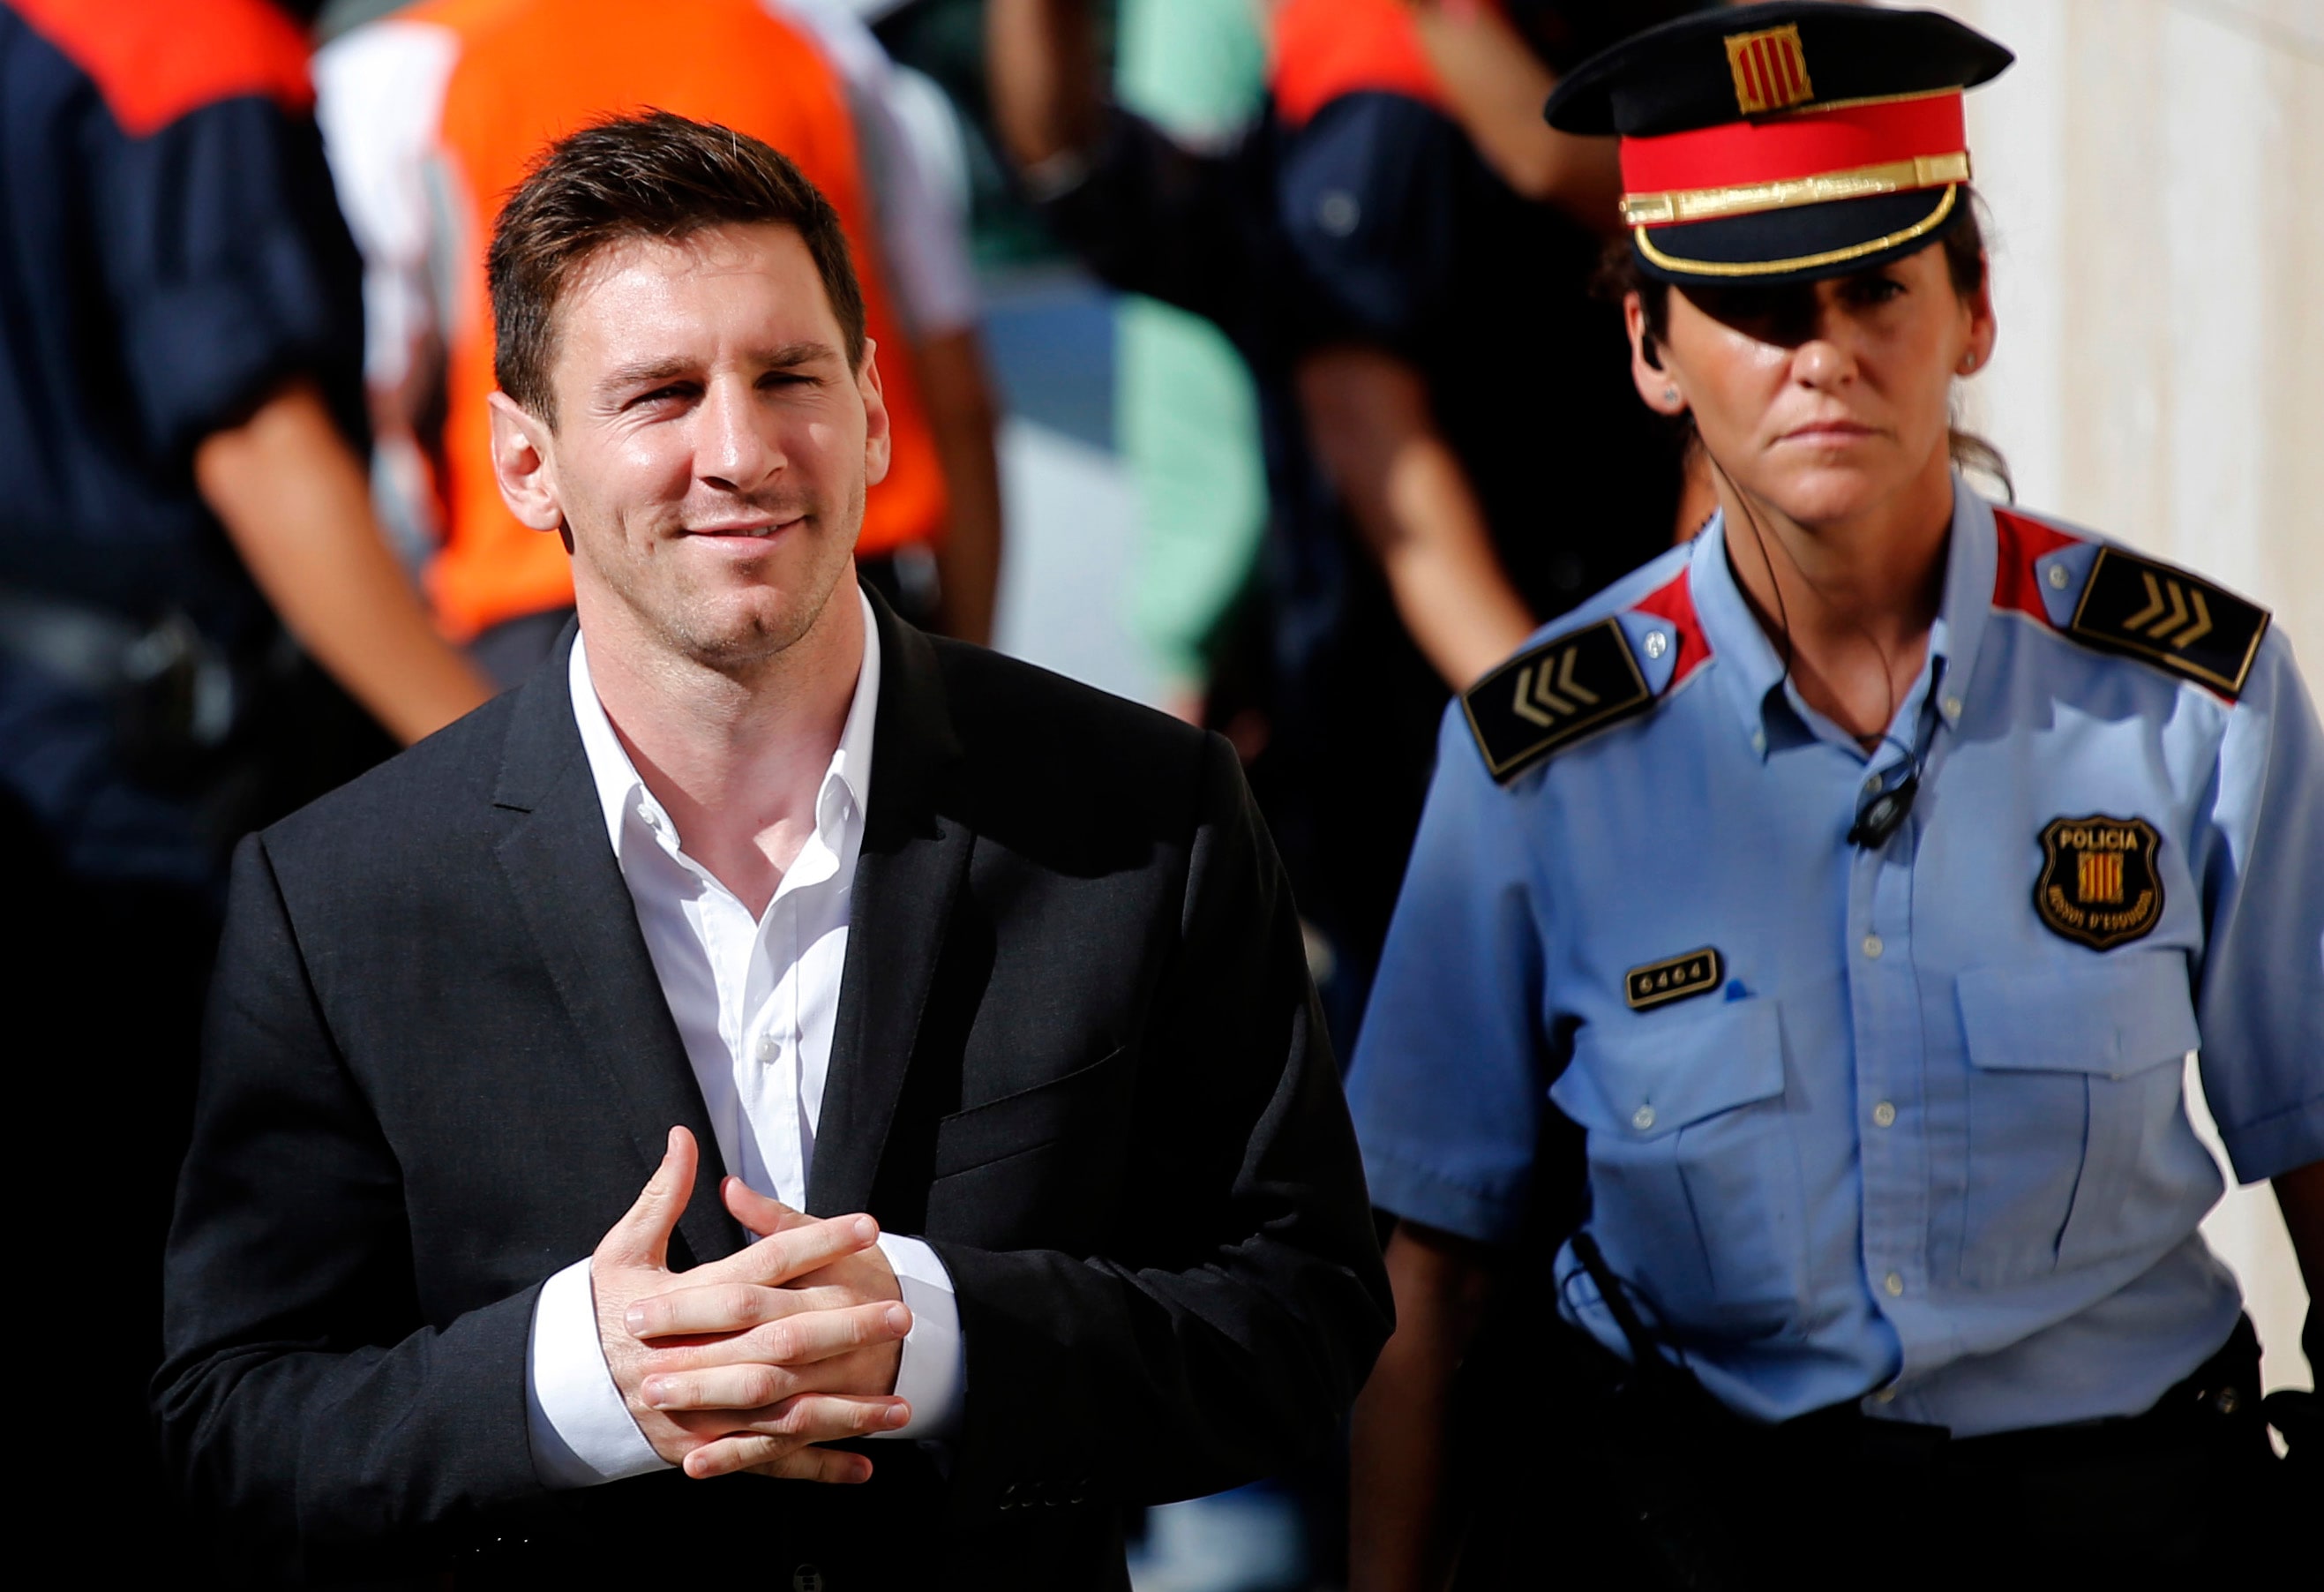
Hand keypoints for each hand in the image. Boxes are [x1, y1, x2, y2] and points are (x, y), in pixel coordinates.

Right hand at [590, 1128, 911, 1482]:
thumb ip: (661, 1196)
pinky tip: (865, 1467)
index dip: (815, 1243)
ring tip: (904, 1403)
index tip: (866, 1227)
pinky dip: (816, 1468)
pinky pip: (768, 1462)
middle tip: (903, 1314)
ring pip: (784, 1412)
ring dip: (847, 1411)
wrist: (562, 1388)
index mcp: (684, 1303)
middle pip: (782, 1342)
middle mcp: (699, 1360)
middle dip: (847, 1329)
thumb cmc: (600, 1311)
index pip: (761, 1266)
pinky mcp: (706, 1450)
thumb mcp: (622, 1249)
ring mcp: (703, 1413)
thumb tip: (683, 1137)